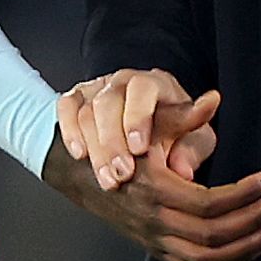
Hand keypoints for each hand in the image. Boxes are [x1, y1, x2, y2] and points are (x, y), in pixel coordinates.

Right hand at [42, 117, 260, 260]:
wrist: (81, 171)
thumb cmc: (120, 142)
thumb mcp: (148, 123)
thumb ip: (183, 114)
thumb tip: (213, 100)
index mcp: (152, 188)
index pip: (209, 203)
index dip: (244, 193)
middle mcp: (152, 219)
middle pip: (212, 235)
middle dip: (255, 220)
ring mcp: (153, 238)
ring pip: (206, 260)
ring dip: (247, 247)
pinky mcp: (156, 248)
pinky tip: (249, 247)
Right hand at [58, 68, 215, 190]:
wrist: (147, 131)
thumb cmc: (174, 134)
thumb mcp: (194, 140)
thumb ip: (191, 151)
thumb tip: (183, 170)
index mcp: (155, 84)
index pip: (142, 87)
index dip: (138, 117)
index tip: (140, 149)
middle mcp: (123, 81)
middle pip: (109, 101)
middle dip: (113, 141)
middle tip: (123, 173)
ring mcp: (97, 88)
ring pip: (86, 111)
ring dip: (95, 147)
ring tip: (108, 179)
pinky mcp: (77, 99)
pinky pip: (66, 109)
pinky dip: (70, 132)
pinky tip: (80, 154)